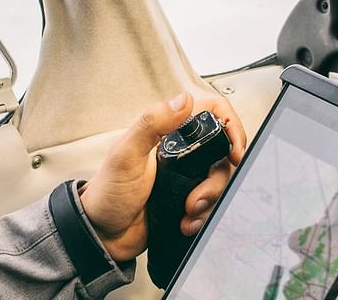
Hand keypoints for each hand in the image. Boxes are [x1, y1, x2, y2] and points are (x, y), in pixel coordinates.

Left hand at [79, 92, 247, 260]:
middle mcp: (181, 151)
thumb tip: (182, 101)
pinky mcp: (188, 199)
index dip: (230, 126)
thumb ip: (151, 124)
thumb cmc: (107, 194)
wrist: (104, 235)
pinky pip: (211, 203)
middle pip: (222, 152)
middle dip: (217, 177)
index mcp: (167, 133)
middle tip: (199, 194)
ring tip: (189, 210)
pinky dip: (204, 214)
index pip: (211, 112)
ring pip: (220, 180)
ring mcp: (186, 176)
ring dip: (210, 198)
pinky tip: (187, 221)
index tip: (233, 149)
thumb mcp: (125, 155)